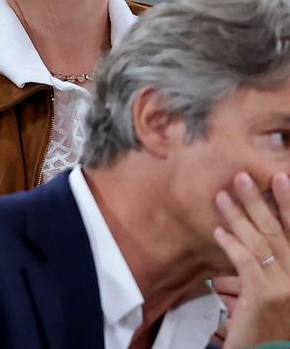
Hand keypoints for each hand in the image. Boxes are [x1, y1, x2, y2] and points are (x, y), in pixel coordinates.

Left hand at [213, 171, 289, 348]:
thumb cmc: (268, 325)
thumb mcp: (276, 291)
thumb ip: (271, 263)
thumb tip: (249, 229)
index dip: (289, 204)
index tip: (281, 177)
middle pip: (276, 230)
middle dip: (258, 200)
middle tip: (241, 176)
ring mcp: (283, 288)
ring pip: (258, 241)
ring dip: (237, 216)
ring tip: (221, 197)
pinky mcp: (263, 297)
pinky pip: (245, 261)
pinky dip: (231, 243)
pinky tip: (219, 232)